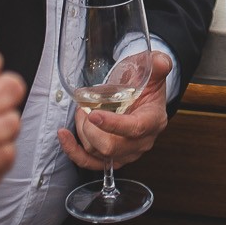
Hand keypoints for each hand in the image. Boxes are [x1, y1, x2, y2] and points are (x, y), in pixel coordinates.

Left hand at [56, 49, 173, 170]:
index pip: (134, 129)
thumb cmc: (146, 85)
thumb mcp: (153, 70)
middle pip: (111, 147)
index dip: (113, 125)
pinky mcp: (112, 158)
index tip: (94, 114)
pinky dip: (73, 151)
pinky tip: (65, 136)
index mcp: (153, 120)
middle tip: (85, 108)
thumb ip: (158, 64)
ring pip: (96, 152)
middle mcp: (141, 142)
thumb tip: (161, 62)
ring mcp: (126, 153)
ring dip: (82, 131)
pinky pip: (89, 163)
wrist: (142, 96)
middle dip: (90, 128)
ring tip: (82, 111)